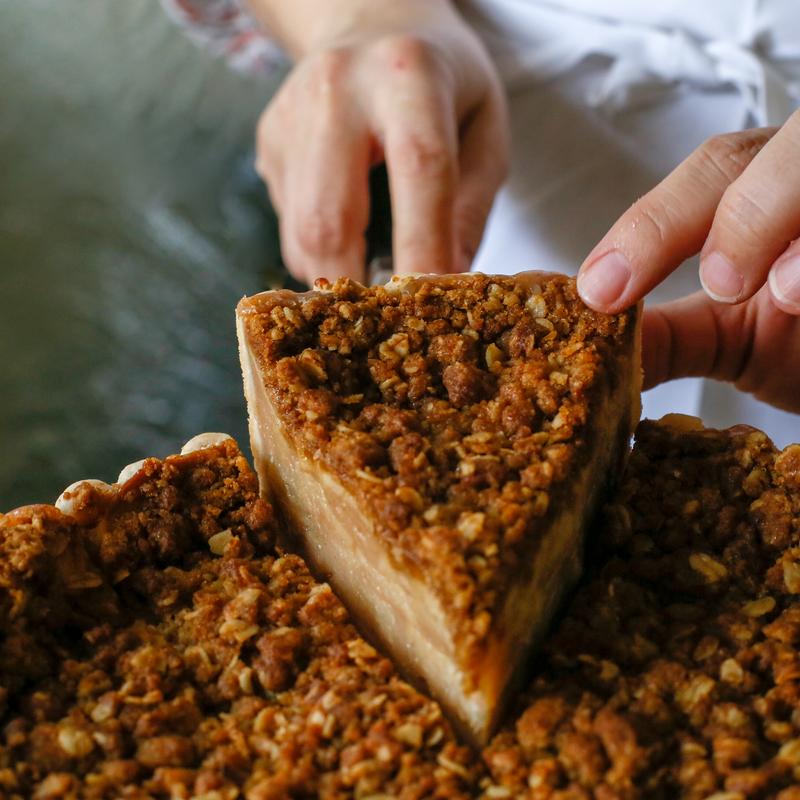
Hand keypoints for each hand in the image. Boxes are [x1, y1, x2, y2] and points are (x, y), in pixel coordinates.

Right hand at [251, 0, 507, 283]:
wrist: (367, 20)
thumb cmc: (441, 82)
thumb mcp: (484, 128)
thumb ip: (471, 202)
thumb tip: (448, 281)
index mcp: (409, 74)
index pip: (417, 169)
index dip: (423, 247)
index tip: (428, 307)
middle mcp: (339, 87)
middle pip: (330, 214)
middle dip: (354, 285)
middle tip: (380, 322)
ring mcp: (291, 114)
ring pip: (301, 230)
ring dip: (335, 273)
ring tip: (368, 271)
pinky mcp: (268, 139)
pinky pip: (289, 222)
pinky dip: (319, 249)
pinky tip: (347, 228)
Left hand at [576, 113, 799, 410]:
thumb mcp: (728, 335)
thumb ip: (665, 335)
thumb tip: (589, 343)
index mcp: (767, 184)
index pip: (713, 174)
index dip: (654, 225)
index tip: (602, 290)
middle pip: (791, 149)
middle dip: (750, 209)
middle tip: (720, 283)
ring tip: (788, 293)